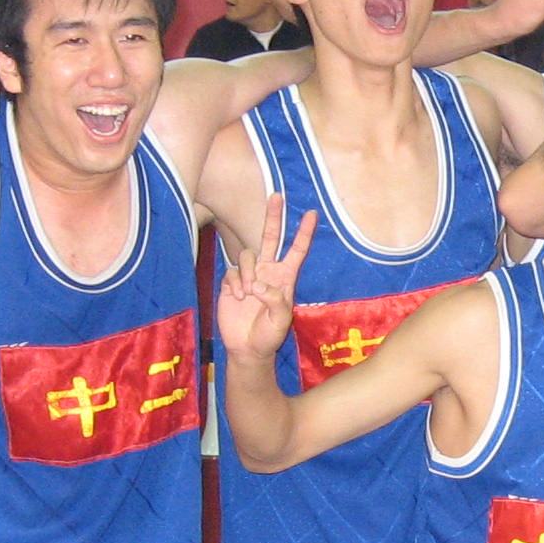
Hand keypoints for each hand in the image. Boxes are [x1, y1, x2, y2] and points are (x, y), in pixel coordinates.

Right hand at [218, 192, 313, 360]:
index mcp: (285, 278)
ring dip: (246, 272)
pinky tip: (237, 298)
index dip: (304, 233)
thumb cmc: (268, 336)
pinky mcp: (231, 282)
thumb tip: (259, 284)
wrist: (246, 348)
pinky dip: (235, 283)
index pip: (296, 250)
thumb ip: (275, 301)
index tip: (312, 214)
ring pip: (246, 255)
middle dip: (273, 216)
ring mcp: (249, 275)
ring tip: (247, 294)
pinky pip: (232, 271)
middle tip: (277, 195)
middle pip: (270, 237)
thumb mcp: (279, 321)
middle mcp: (267, 271)